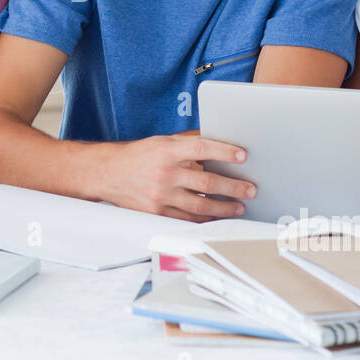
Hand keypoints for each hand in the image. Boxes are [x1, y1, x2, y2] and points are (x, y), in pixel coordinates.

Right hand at [97, 132, 254, 221]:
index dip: (224, 151)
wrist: (108, 174)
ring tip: (240, 206)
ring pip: (201, 206)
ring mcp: (160, 196)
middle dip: (234, 187)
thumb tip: (219, 140)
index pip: (201, 149)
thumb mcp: (162, 142)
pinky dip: (206, 219)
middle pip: (207, 183)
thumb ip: (188, 142)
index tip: (242, 156)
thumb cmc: (139, 156)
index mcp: (166, 151)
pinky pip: (187, 219)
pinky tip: (218, 217)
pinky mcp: (157, 213)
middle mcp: (164, 174)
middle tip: (251, 189)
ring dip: (224, 208)